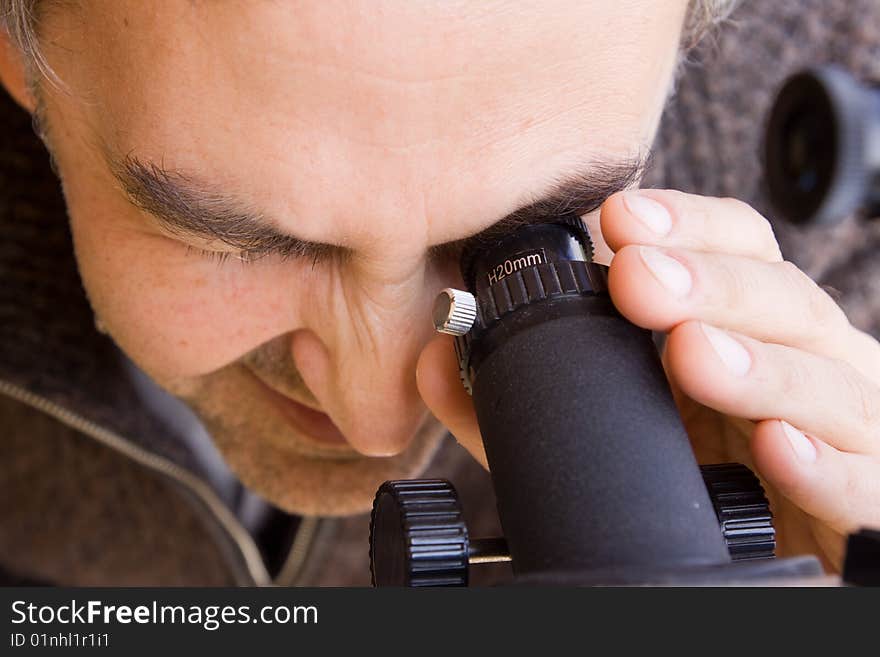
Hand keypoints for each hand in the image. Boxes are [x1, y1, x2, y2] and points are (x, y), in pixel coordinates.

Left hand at [417, 189, 879, 571]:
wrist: (771, 556)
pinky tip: (776, 448)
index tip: (619, 218)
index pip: (740, 253)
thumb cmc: (697, 482)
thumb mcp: (605, 432)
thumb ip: (523, 402)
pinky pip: (865, 479)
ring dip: (758, 364)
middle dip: (710, 284)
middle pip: (784, 301)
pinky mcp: (869, 498)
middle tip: (636, 279)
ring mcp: (848, 429)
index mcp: (750, 332)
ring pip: (827, 380)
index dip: (691, 226)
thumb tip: (436, 359)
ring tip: (692, 354)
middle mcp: (806, 364)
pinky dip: (824, 464)